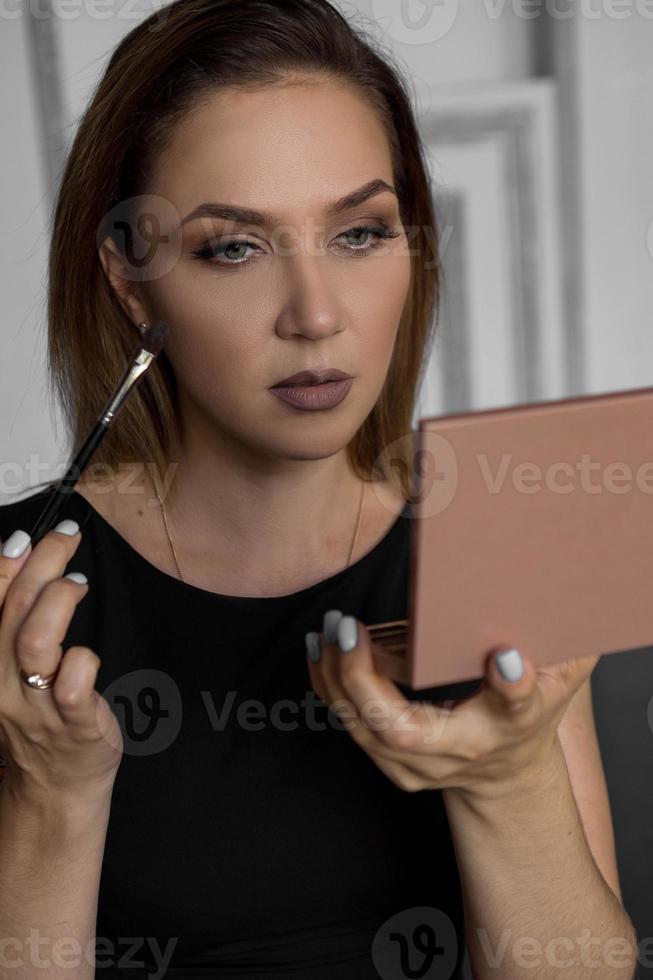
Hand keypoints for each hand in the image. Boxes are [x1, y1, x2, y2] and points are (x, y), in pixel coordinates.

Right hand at [0, 522, 122, 806]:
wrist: (56, 786)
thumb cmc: (40, 711)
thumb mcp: (12, 662)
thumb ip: (13, 609)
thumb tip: (18, 547)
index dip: (5, 563)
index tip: (30, 537)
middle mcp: (0, 684)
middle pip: (13, 611)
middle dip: (41, 564)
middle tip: (68, 540)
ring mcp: (34, 706)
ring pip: (34, 643)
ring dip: (58, 602)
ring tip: (77, 586)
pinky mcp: (72, 724)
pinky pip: (71, 685)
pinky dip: (82, 659)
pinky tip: (88, 652)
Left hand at [305, 610, 599, 800]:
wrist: (505, 777)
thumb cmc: (530, 716)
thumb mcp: (557, 678)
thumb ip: (563, 646)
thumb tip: (557, 595)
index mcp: (508, 725)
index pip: (514, 708)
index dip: (511, 685)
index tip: (507, 658)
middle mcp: (458, 753)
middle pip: (401, 729)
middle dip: (364, 679)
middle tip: (348, 628)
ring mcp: (418, 766)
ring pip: (363, 727)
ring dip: (336, 676)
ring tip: (327, 630)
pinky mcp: (392, 762)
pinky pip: (351, 723)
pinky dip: (331, 685)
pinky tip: (321, 648)